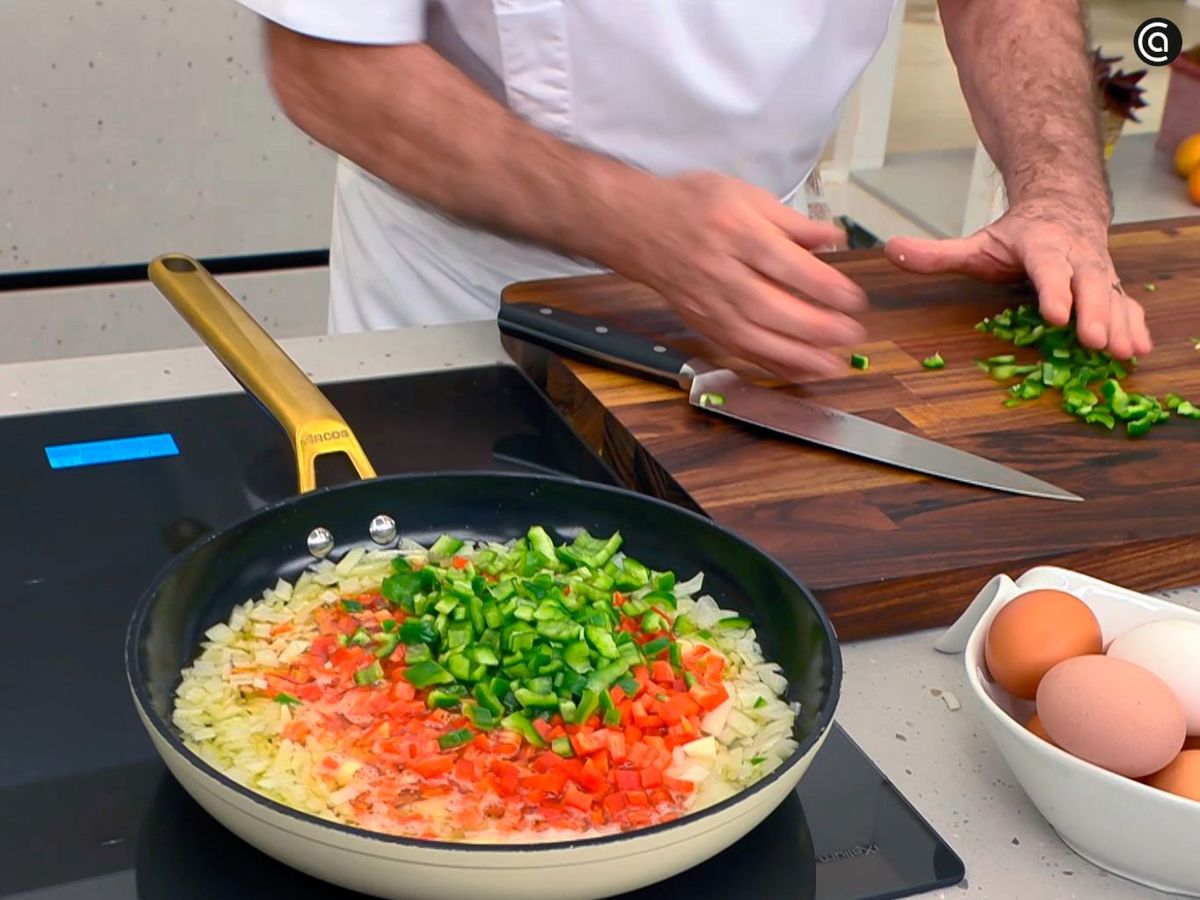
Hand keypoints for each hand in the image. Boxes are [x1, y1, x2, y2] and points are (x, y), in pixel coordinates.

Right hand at [608, 171, 868, 377]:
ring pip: (754, 337)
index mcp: (734, 231)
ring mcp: (707, 302)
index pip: (785, 264)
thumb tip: (834, 239)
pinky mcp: (702, 324)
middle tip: (852, 335)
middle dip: (815, 327)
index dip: (823, 286)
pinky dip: (770, 364)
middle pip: (770, 307)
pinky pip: (739, 350)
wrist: (638, 227)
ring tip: (833, 364)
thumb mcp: (745, 195)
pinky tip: (800, 370)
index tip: (853, 299)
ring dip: (796, 356)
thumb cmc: (693, 205)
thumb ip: (791, 222)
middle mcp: (719, 272)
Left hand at [883, 198, 1150, 359]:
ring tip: (1123, 352)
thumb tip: (892, 249)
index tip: (1057, 315)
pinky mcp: (1113, 285)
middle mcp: (1077, 256)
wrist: (1065, 205)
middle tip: (1094, 341)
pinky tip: (1138, 349)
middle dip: (1094, 312)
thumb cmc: (1020, 234)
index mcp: (1042, 244)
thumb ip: (937, 254)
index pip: (1049, 268)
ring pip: (1115, 295)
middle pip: (1090, 283)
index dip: (1055, 290)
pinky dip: (1135, 326)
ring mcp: (1099, 271)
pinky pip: (1128, 305)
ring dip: (1120, 324)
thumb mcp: (978, 243)